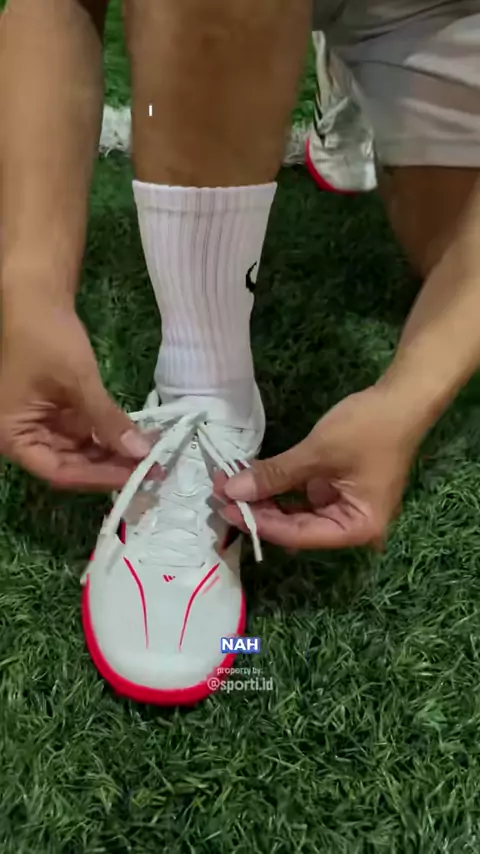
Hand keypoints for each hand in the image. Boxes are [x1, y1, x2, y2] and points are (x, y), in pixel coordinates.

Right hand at [0, 301, 150, 489]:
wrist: (36, 297)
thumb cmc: (46, 337)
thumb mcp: (79, 382)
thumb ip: (107, 421)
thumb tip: (140, 453)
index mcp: (12, 435)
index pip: (59, 472)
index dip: (99, 477)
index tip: (134, 476)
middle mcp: (21, 436)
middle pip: (69, 465)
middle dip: (110, 466)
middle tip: (149, 468)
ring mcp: (39, 424)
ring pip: (79, 451)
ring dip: (112, 452)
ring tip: (147, 454)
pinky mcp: (55, 411)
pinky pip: (82, 432)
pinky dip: (106, 434)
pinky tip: (134, 437)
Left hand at [217, 386, 421, 549]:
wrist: (403, 398)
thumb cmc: (368, 428)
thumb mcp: (317, 453)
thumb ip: (275, 474)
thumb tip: (232, 490)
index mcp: (357, 528)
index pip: (298, 534)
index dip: (259, 522)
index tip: (225, 507)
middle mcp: (352, 527)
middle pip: (296, 528)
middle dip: (258, 511)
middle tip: (220, 495)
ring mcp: (344, 508)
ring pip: (296, 514)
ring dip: (265, 500)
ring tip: (229, 486)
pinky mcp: (338, 490)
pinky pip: (303, 498)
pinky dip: (279, 489)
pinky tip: (252, 480)